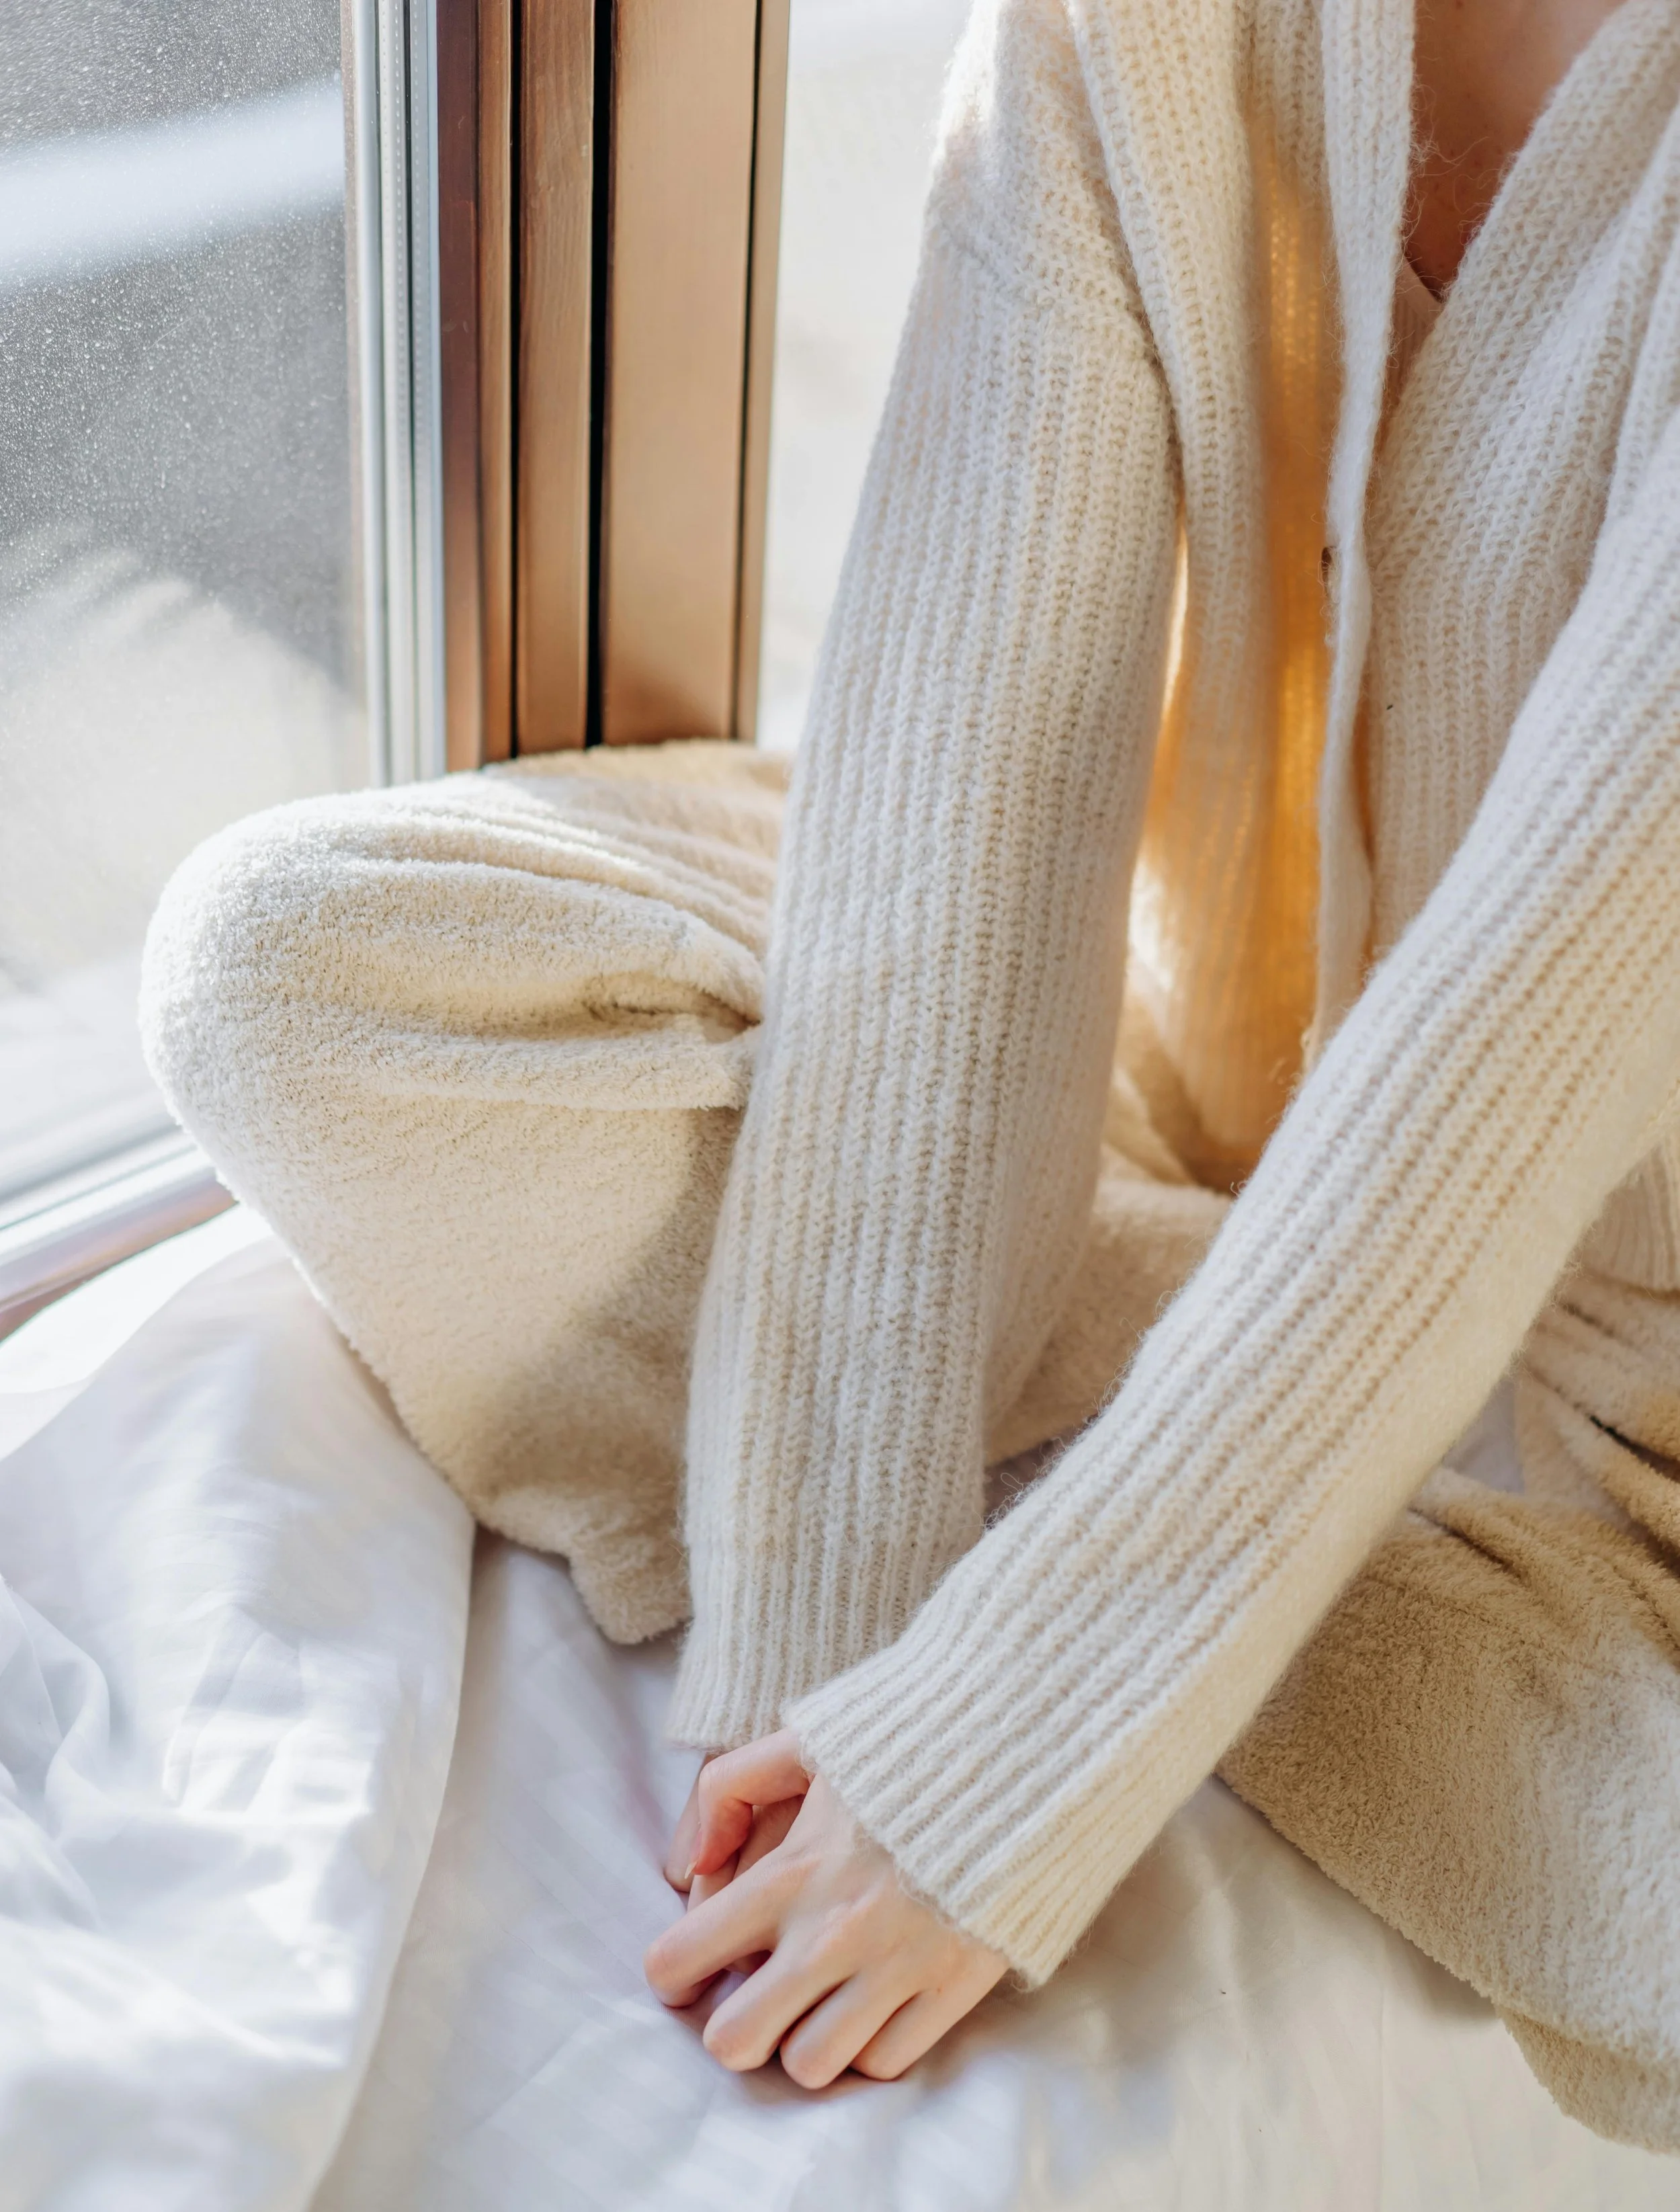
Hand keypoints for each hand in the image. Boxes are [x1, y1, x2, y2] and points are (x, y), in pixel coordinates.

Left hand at [645, 1730, 1006, 2087]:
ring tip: (819, 2002)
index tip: (686, 1974)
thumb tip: (687, 1867)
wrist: (1020, 1756)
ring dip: (805, 2039)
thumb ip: (727, 1787)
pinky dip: (870, 2045)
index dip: (670, 1976)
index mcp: (788, 1873)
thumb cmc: (904, 1747)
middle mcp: (831, 1934)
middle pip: (734, 2042)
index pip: (683, 1958)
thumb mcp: (805, 1741)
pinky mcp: (951, 1990)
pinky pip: (883, 2064)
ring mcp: (894, 1970)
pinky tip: (874, 2002)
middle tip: (754, 1998)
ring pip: (808, 2067)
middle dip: (732, 2027)